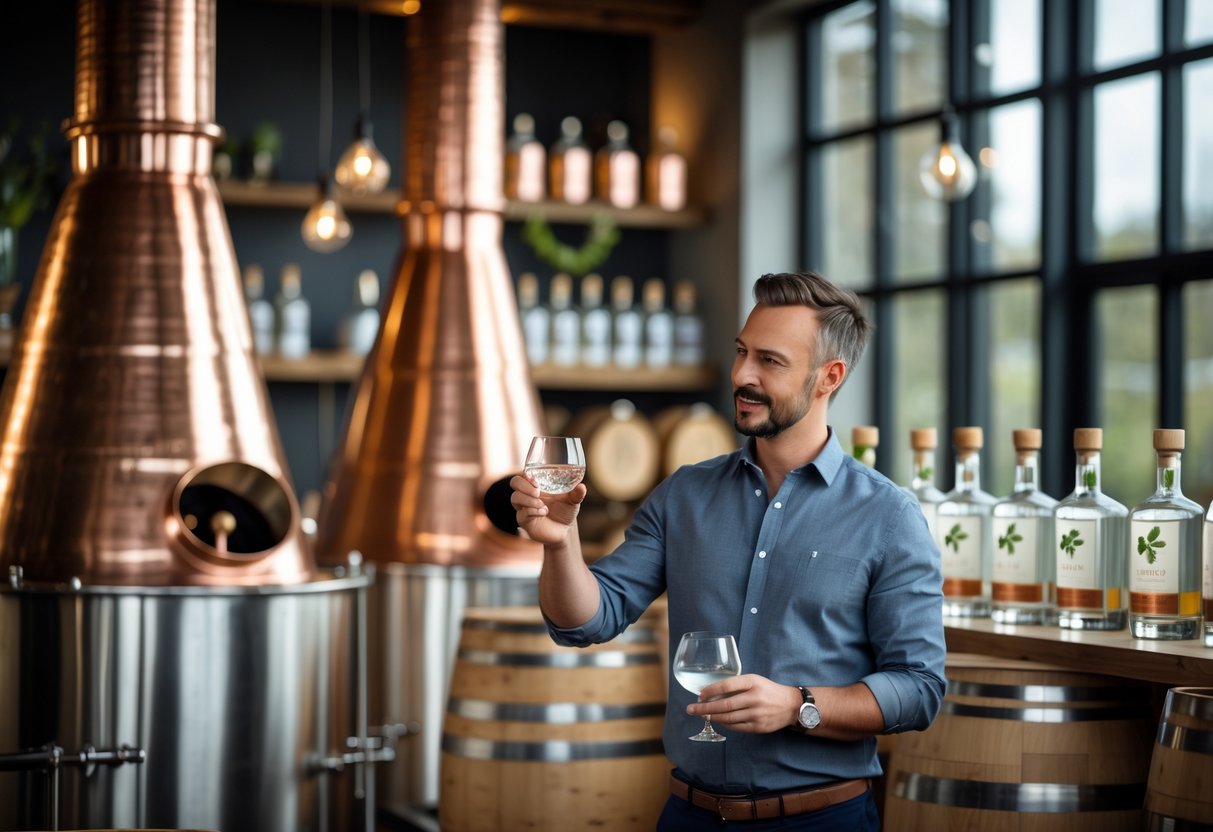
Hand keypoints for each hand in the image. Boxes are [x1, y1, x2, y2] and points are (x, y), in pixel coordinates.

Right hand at [509, 474, 586, 544]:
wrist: (563, 531)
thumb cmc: (565, 511)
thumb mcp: (573, 501)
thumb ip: (577, 493)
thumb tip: (582, 487)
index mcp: (537, 486)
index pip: (524, 474)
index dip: (527, 474)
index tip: (536, 480)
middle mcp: (528, 495)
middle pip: (515, 483)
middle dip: (524, 485)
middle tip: (538, 492)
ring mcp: (524, 507)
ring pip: (515, 498)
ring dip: (528, 500)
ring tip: (543, 505)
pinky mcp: (524, 521)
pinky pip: (522, 514)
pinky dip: (533, 512)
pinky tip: (543, 512)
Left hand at [686, 675, 800, 734]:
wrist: (791, 705)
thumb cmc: (768, 690)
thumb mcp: (754, 681)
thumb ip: (736, 685)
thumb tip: (711, 692)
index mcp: (752, 682)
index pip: (727, 685)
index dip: (710, 690)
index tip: (699, 694)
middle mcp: (754, 697)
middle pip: (725, 705)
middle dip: (705, 708)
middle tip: (691, 709)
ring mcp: (757, 714)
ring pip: (728, 717)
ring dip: (712, 717)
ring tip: (702, 715)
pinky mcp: (758, 727)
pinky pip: (736, 726)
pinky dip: (724, 724)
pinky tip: (717, 721)